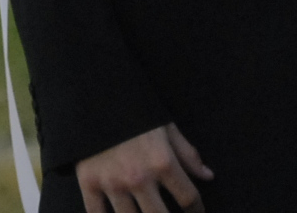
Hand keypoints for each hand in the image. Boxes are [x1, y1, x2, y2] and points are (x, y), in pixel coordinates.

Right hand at [76, 122, 211, 212]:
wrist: (95, 95)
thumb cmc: (135, 109)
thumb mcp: (166, 127)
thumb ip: (187, 154)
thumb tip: (207, 175)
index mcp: (162, 162)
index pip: (188, 197)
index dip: (196, 209)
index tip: (196, 211)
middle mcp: (139, 178)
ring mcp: (112, 183)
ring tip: (144, 212)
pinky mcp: (89, 183)